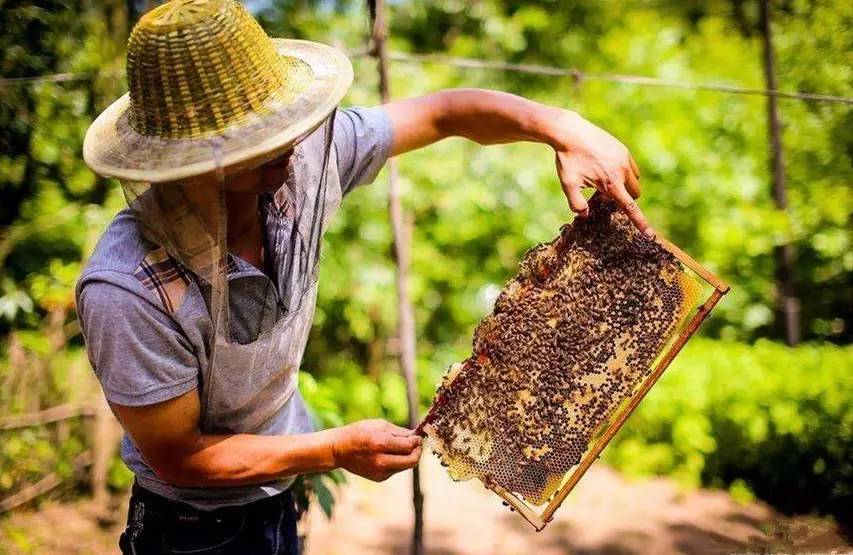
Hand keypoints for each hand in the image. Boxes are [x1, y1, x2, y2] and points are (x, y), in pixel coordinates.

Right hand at [330, 419, 421, 481]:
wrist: (339, 449)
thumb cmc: (359, 432)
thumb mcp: (379, 425)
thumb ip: (399, 431)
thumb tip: (415, 436)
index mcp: (380, 444)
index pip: (408, 446)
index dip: (417, 441)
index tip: (418, 437)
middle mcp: (381, 460)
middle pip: (411, 461)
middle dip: (418, 452)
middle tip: (417, 445)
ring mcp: (380, 472)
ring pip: (405, 466)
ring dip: (409, 457)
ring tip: (404, 447)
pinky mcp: (379, 478)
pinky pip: (396, 470)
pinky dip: (398, 462)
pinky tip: (391, 454)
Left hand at [550, 110, 651, 235]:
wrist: (570, 132)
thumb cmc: (568, 160)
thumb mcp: (568, 185)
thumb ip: (577, 204)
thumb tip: (585, 215)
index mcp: (611, 183)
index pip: (630, 208)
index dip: (640, 222)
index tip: (649, 235)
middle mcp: (622, 171)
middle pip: (635, 194)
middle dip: (625, 198)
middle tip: (603, 195)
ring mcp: (625, 158)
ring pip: (634, 180)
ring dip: (625, 185)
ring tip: (603, 180)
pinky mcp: (623, 149)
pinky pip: (631, 167)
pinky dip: (623, 172)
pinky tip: (605, 168)